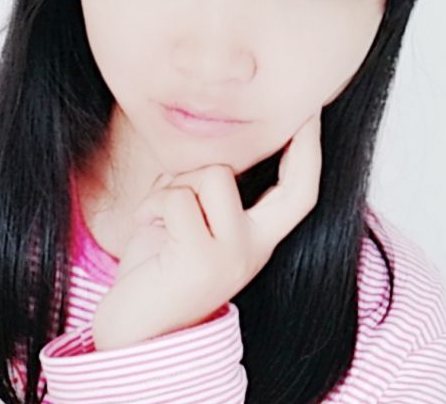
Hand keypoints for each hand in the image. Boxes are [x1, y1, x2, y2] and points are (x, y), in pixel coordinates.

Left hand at [91, 111, 322, 350]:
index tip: (312, 114)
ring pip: (215, 174)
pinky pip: (179, 197)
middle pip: (292, 185)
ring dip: (176, 182)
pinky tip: (145, 222)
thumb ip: (204, 188)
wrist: (134, 331)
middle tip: (297, 120)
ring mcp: (232, 255)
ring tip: (157, 210)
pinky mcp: (201, 259)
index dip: (311, 152)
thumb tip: (206, 145)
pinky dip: (153, 202)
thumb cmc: (158, 267)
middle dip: (298, 145)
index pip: (301, 194)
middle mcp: (253, 249)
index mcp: (256, 239)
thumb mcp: (190, 222)